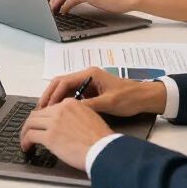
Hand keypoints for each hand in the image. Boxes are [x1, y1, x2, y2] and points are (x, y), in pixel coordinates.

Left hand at [19, 100, 113, 169]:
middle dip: (31, 124)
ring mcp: (54, 122)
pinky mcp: (50, 137)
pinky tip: (26, 147)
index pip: (49, 108)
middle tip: (29, 132)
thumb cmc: (101, 139)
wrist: (104, 149)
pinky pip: (30, 136)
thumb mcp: (90, 118)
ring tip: (25, 140)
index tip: (40, 125)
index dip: (43, 118)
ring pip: (30, 123)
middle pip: (37, 114)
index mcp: (70, 103)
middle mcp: (60, 110)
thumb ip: (76, 116)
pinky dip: (25, 141)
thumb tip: (66, 124)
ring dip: (25, 132)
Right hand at [38, 66, 166, 116]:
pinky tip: (61, 113)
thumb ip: (88, 106)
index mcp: (90, 74)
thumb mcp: (108, 103)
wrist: (145, 98)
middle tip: (40, 110)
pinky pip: (73, 95)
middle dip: (50, 95)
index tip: (46, 108)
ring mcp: (89, 83)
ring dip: (56, 99)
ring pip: (66, 89)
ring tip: (47, 113)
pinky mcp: (91, 91)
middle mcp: (87, 75)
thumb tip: (69, 111)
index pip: (64, 82)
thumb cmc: (129, 98)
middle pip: (61, 83)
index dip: (53, 94)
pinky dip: (65, 102)